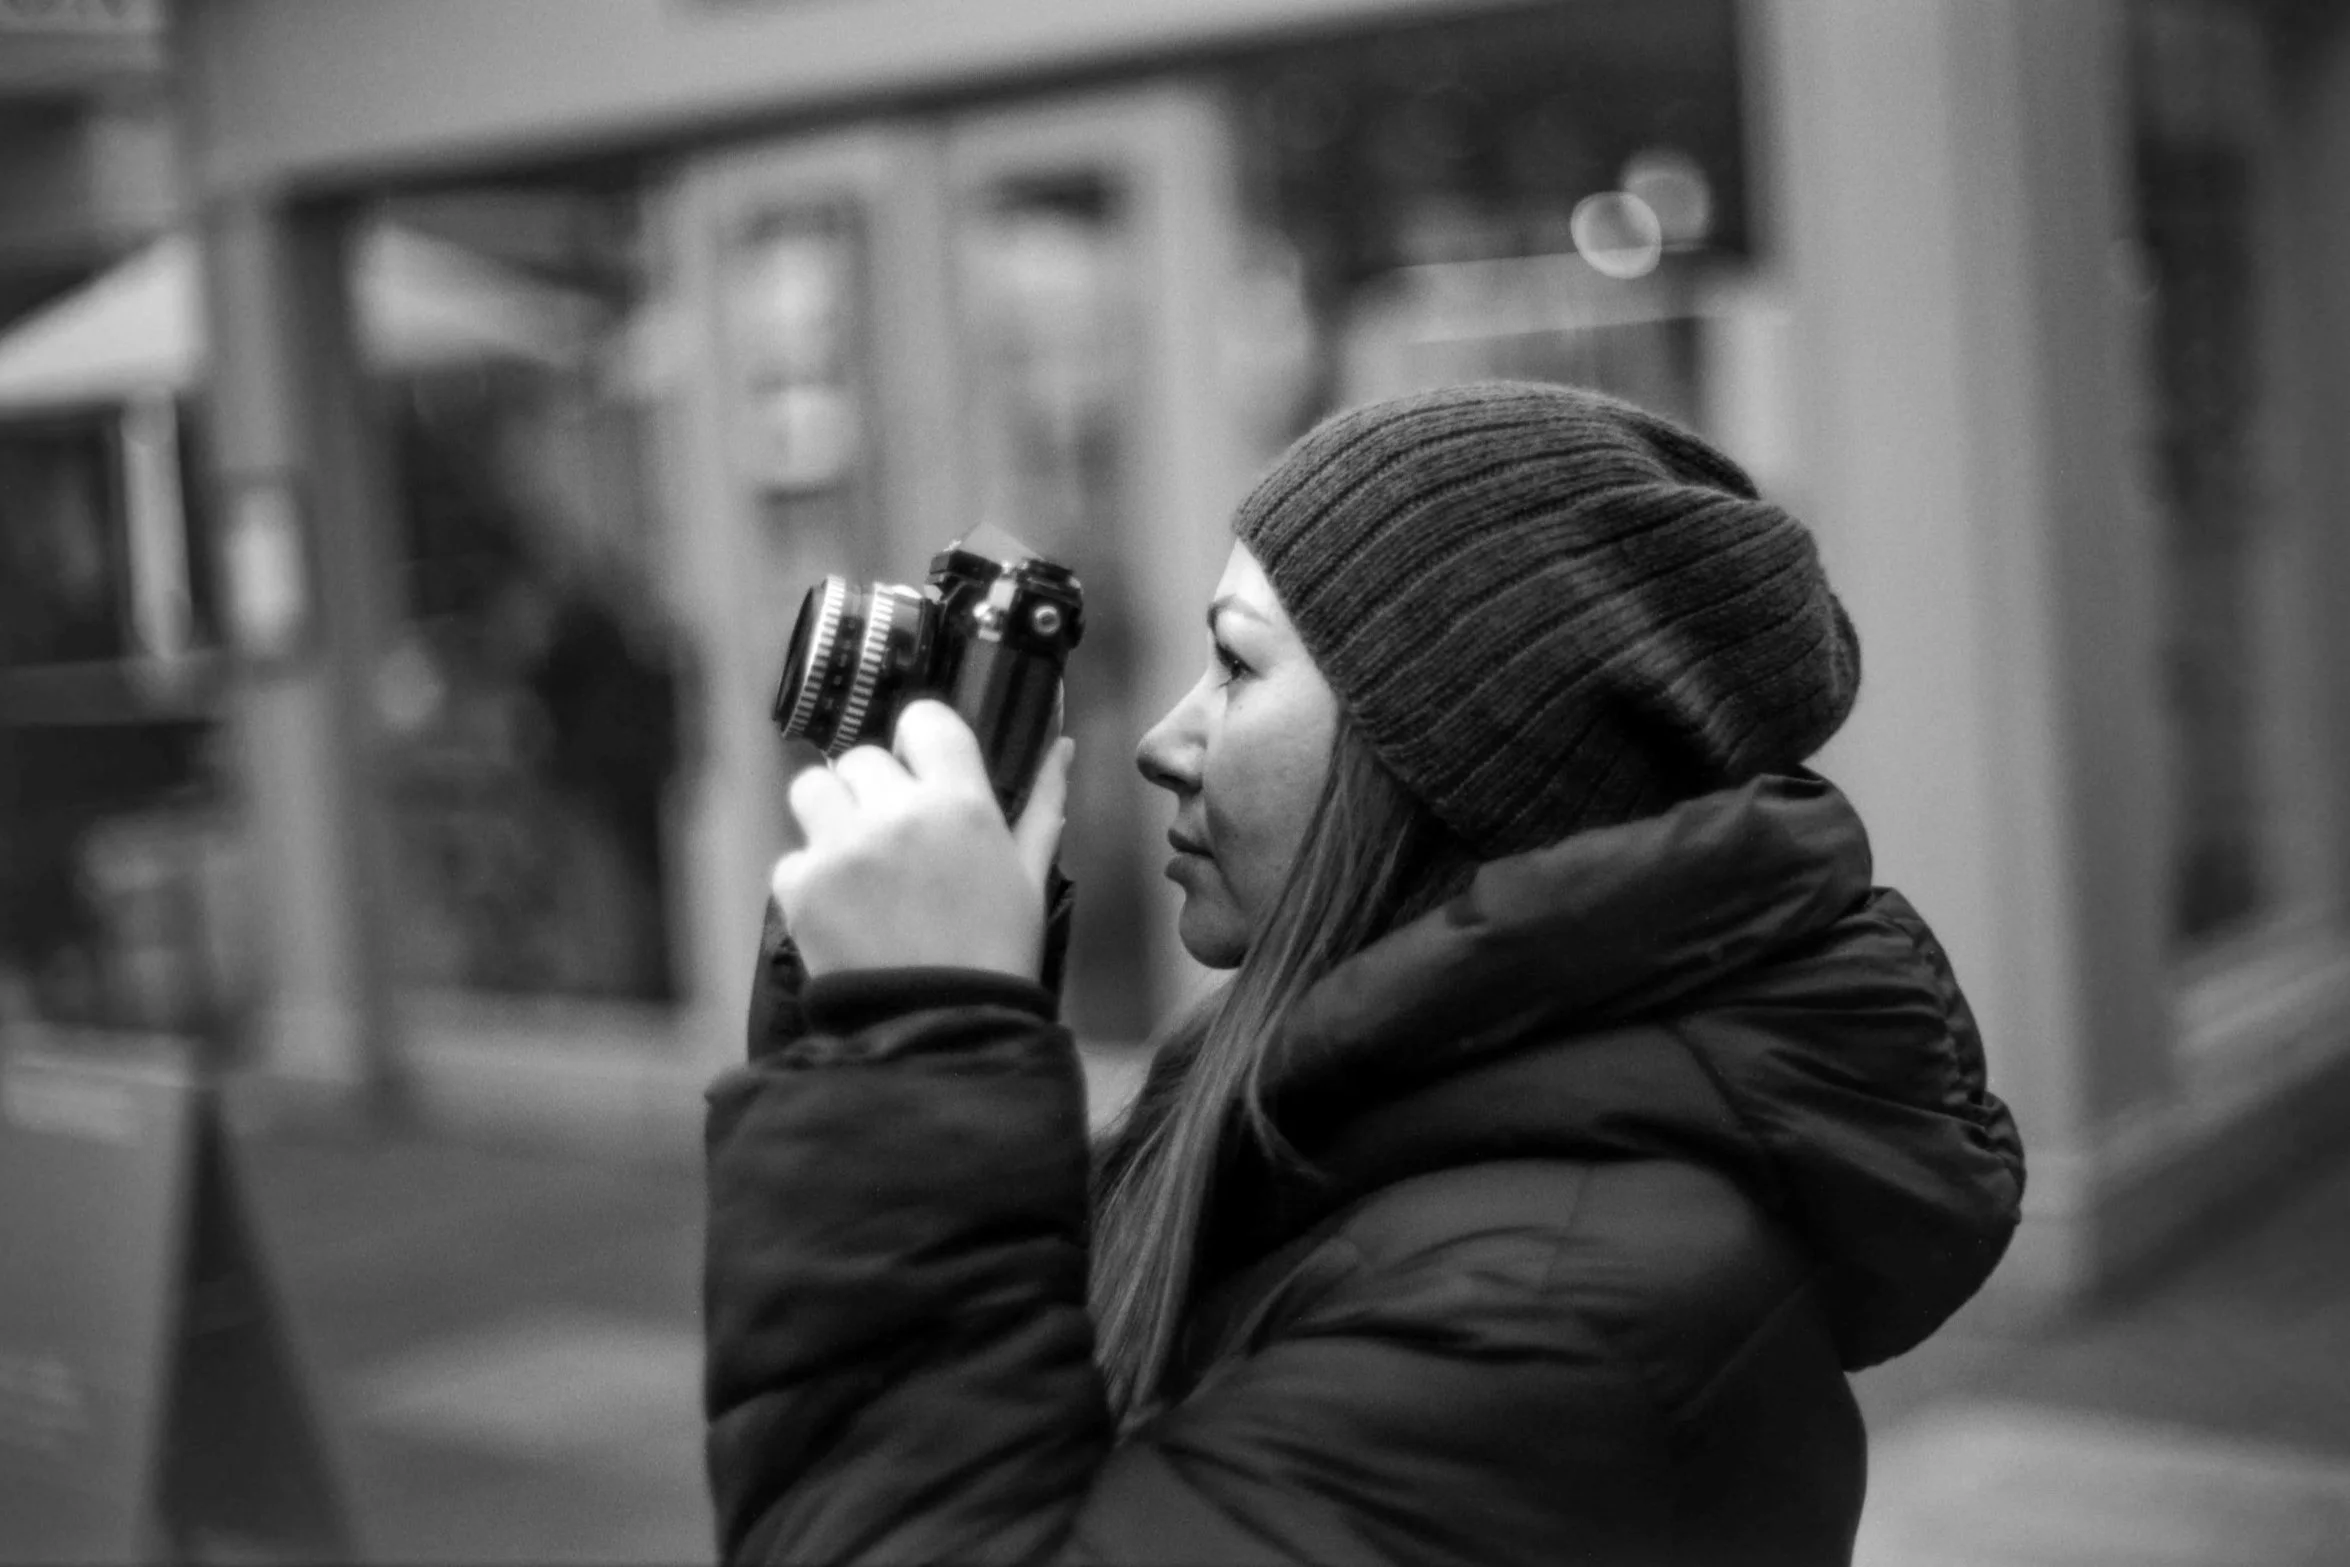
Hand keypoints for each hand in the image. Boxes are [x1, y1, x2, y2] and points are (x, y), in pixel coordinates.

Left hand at [771, 700, 1074, 980]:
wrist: (942, 1030)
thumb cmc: (996, 952)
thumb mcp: (1031, 876)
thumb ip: (1042, 803)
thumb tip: (1059, 745)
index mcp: (961, 803)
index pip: (923, 719)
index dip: (918, 741)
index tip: (920, 770)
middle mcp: (897, 814)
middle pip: (860, 758)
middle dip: (873, 791)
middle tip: (893, 840)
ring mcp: (843, 848)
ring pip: (811, 789)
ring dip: (829, 817)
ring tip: (856, 864)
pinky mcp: (801, 887)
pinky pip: (793, 857)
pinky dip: (811, 881)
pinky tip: (843, 913)